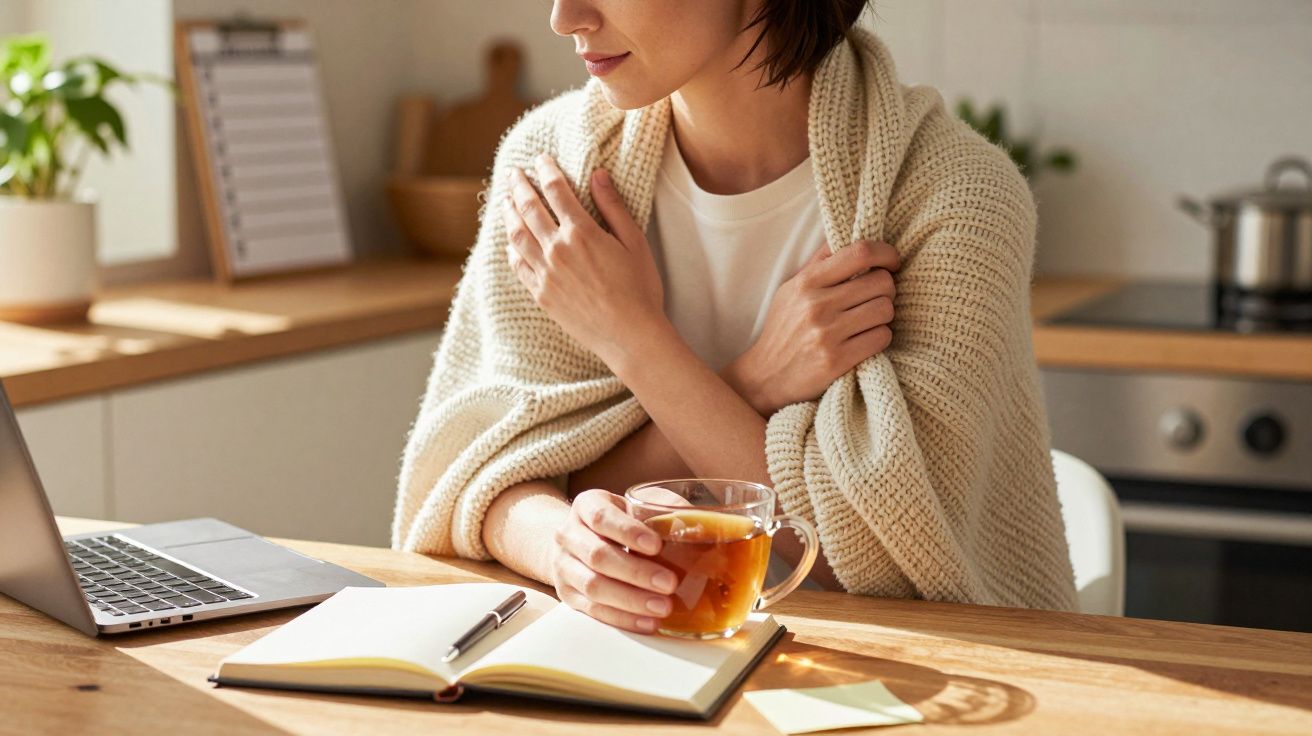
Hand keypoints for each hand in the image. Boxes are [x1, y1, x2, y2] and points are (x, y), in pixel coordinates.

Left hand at [501, 154, 665, 365]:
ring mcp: (545, 274)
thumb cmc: (640, 289)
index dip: (546, 170)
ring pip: (517, 236)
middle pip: (529, 208)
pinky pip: (518, 266)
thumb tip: (597, 174)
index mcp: (581, 232)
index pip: (556, 190)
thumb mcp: (634, 242)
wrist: (630, 336)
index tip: (541, 159)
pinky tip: (510, 242)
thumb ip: (613, 206)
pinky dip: (511, 248)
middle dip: (519, 186)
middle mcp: (557, 250)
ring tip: (505, 200)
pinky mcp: (541, 295)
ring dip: (509, 213)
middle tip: (513, 172)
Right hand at [550, 489, 677, 633]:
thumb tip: (698, 525)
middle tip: (669, 583)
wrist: (582, 538)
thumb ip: (663, 509)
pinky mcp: (568, 595)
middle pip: (597, 555)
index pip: (601, 517)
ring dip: (631, 600)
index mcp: (586, 505)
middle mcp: (568, 535)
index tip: (656, 545)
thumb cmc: (622, 520)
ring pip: (593, 586)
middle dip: (636, 572)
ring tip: (663, 607)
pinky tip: (647, 621)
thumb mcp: (638, 504)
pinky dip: (623, 618)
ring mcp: (564, 567)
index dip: (628, 532)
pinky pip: (593, 611)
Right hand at [725, 240, 898, 414]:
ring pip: (885, 310)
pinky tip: (866, 339)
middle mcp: (816, 305)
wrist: (765, 377)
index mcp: (806, 282)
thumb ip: (820, 264)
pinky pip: (881, 337)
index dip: (885, 252)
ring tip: (870, 320)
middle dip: (887, 288)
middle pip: (881, 282)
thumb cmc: (783, 329)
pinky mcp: (837, 360)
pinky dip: (880, 337)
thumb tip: (850, 232)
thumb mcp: (791, 290)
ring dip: (884, 315)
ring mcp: (827, 334)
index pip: (859, 253)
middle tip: (878, 297)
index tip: (891, 260)